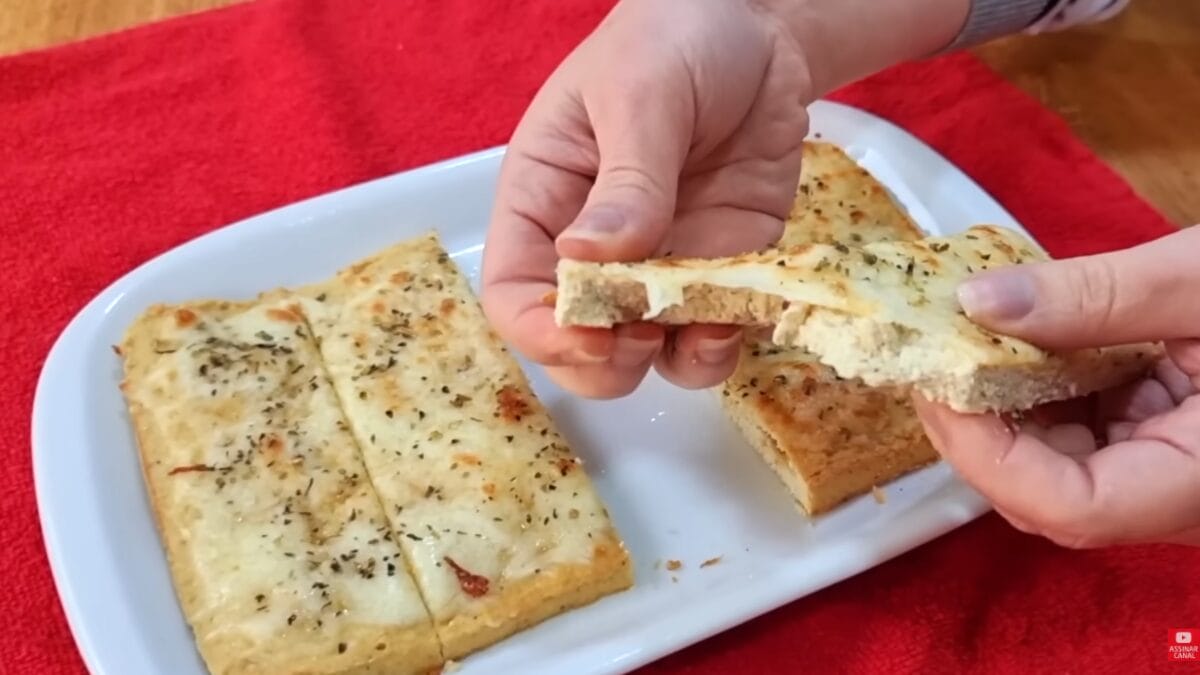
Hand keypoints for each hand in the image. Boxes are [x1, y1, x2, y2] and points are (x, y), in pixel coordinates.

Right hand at [480, 0, 812, 397]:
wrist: (762, 30)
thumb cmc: (673, 39)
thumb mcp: (638, 94)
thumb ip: (624, 178)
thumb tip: (589, 259)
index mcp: (545, 202)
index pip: (514, 291)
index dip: (539, 329)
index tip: (586, 335)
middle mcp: (595, 250)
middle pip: (574, 344)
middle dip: (604, 362)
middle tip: (645, 335)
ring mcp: (662, 265)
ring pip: (650, 354)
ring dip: (674, 361)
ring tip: (708, 327)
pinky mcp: (724, 268)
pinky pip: (719, 331)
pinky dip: (732, 341)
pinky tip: (748, 311)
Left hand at [914, 226, 1199, 547]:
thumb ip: (1097, 297)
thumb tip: (978, 301)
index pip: (1069, 507)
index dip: (984, 454)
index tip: (939, 381)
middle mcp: (1185, 499)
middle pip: (1050, 493)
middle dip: (982, 425)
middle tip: (938, 348)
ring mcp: (1175, 476)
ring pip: (1062, 464)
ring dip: (1009, 403)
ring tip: (974, 335)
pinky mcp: (1171, 446)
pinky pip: (1091, 434)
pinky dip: (1050, 388)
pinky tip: (1030, 339)